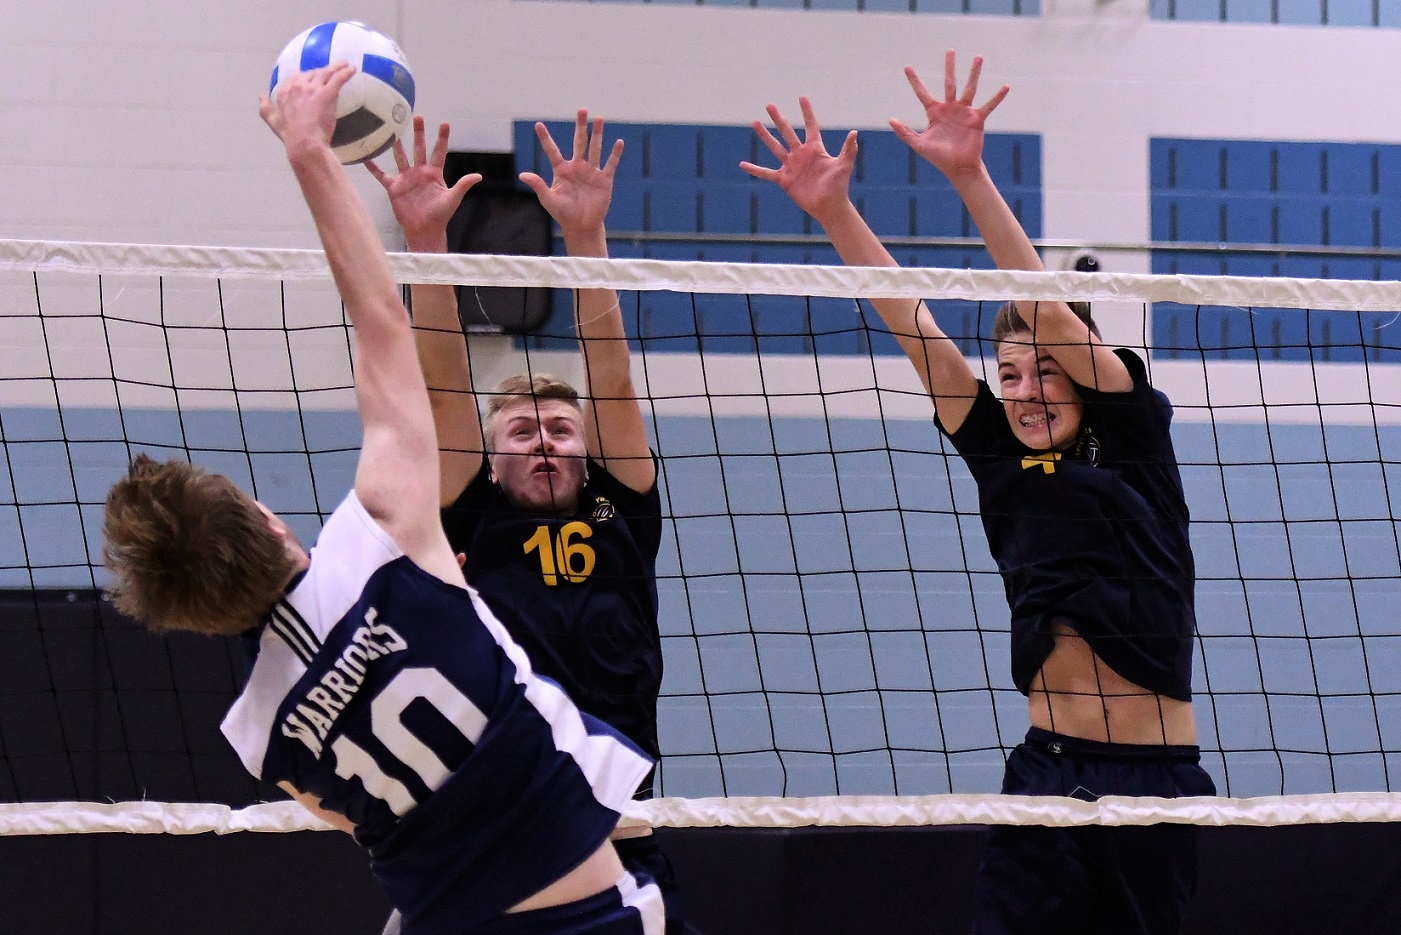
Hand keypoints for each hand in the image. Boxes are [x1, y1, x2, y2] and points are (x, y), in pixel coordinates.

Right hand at [260, 63, 355, 157]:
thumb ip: (266, 107)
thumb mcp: (272, 121)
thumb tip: (261, 96)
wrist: (304, 144)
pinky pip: (337, 79)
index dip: (306, 77)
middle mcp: (297, 86)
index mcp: (284, 91)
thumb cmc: (290, 136)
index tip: (312, 78)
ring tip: (346, 64)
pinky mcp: (326, 94)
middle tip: (332, 72)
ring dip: (336, 67)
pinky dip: (345, 72)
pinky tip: (352, 69)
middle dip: (322, 72)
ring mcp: (312, 89)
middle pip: (312, 73)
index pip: (296, 78)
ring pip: (325, 72)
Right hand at [366, 115, 479, 250]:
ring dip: (397, 145)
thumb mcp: (453, 198)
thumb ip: (463, 185)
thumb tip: (479, 176)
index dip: (442, 138)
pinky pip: (381, 175)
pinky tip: (365, 157)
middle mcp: (420, 172)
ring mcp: (406, 178)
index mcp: (434, 173)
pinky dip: (373, 167)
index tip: (444, 123)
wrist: (425, 230)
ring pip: (401, 157)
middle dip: (419, 133)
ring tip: (392, 130)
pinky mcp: (394, 187)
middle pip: (419, 148)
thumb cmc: (440, 216)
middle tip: (418, 116)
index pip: (439, 151)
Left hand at [519, 109, 620, 239]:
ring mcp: (591, 172)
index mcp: (562, 170)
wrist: (582, 226)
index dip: (545, 138)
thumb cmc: (563, 214)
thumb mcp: (548, 199)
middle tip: (582, 109)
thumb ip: (538, 185)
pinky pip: (610, 164)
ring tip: (599, 118)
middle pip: (579, 142)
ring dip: (597, 134)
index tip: (538, 125)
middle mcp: (577, 167)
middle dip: (581, 126)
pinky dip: (614, 154)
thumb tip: (522, 175)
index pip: (552, 151)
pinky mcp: (604, 180)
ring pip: (595, 148)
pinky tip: (618, 142)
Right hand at [739, 97, 856, 227]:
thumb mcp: (844, 166)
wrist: (829, 206)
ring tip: (755, 123)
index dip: (807, 112)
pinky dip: (754, 169)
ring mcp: (791, 166)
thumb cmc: (838, 186)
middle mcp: (801, 154)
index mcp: (815, 149)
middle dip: (778, 119)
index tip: (802, 97)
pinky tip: (742, 165)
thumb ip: (848, 149)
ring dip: (765, 136)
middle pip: (787, 132)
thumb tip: (854, 133)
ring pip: (775, 147)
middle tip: (769, 105)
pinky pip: (766, 173)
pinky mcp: (784, 179)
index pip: (810, 126)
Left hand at [890, 50, 1008, 180]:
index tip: (906, 67)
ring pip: (969, 88)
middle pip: (949, 83)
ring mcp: (964, 112)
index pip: (922, 93)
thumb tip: (890, 119)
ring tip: (978, 57)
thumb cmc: (938, 157)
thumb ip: (905, 132)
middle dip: (949, 67)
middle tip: (949, 50)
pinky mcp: (977, 119)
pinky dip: (997, 97)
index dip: (914, 80)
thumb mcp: (919, 144)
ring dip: (973, 73)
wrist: (957, 168)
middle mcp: (950, 108)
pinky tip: (1005, 87)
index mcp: (934, 112)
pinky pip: (988, 106)